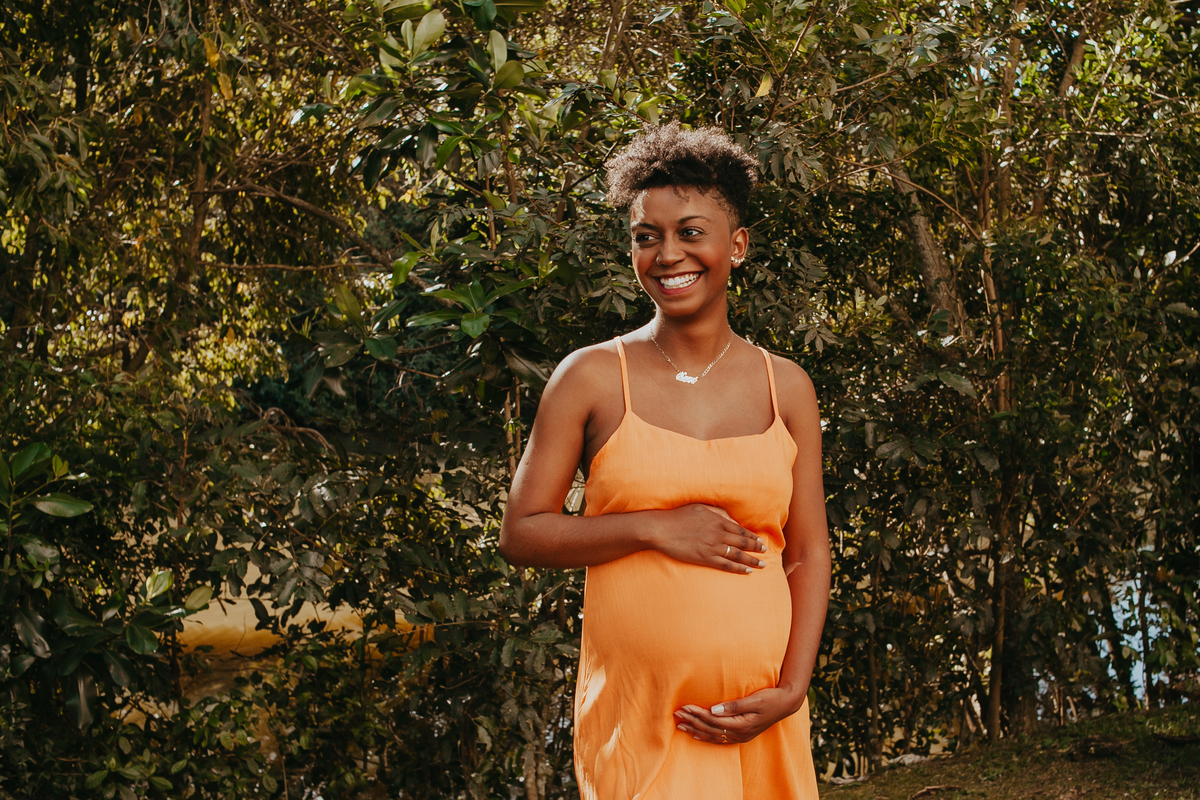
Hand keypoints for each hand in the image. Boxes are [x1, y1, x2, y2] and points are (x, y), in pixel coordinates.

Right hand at [646, 504, 766, 572]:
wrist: (662, 529)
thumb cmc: (678, 516)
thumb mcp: (699, 507)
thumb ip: (716, 512)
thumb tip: (730, 518)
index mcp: (717, 520)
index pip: (740, 530)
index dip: (752, 536)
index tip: (760, 540)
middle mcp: (718, 534)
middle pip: (742, 542)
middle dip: (756, 548)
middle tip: (765, 552)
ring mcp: (712, 547)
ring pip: (738, 555)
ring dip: (752, 560)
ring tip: (762, 564)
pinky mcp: (705, 558)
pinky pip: (726, 564)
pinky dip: (738, 568)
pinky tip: (747, 571)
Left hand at [672, 687, 801, 744]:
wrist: (786, 703)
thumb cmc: (771, 698)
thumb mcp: (755, 699)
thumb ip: (735, 706)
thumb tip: (714, 710)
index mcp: (742, 724)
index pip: (714, 721)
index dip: (698, 714)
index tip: (685, 707)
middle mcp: (740, 733)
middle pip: (711, 729)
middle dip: (693, 721)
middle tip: (677, 714)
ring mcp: (741, 736)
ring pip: (714, 736)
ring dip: (696, 730)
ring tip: (681, 726)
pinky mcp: (742, 734)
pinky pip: (720, 739)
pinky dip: (706, 736)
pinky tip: (697, 734)